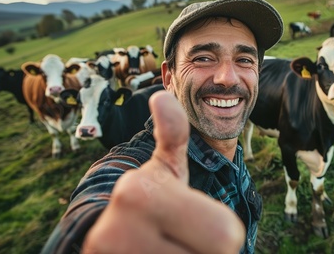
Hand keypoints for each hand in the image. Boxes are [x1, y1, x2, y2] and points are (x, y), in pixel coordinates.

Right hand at [82, 91, 245, 253]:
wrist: (107, 240)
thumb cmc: (149, 203)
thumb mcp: (164, 170)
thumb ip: (172, 136)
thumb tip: (162, 96)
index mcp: (140, 194)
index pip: (225, 235)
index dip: (221, 234)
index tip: (193, 225)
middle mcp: (118, 233)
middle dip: (207, 251)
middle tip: (183, 242)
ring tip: (169, 251)